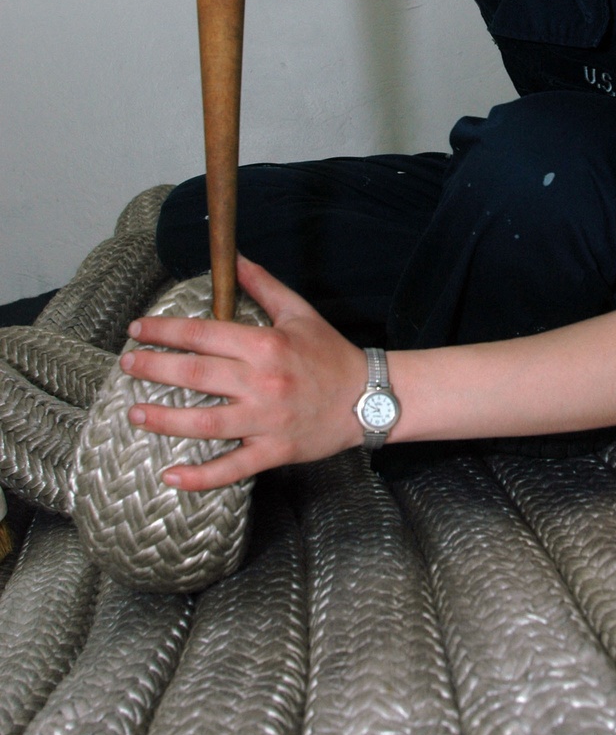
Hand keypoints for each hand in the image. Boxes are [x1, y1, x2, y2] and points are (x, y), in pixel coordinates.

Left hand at [120, 255, 365, 490]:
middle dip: (153, 369)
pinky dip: (199, 477)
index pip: (203, 334)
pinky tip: (170, 476)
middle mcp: (262, 382)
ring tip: (135, 415)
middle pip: (195, 375)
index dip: (164, 331)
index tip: (137, 330)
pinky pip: (231, 468)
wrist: (369, 398)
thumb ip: (263, 285)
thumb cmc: (331, 354)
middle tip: (126, 365)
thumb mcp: (300, 313)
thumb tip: (235, 258)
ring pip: (205, 423)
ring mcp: (266, 421)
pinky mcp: (273, 451)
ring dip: (164, 421)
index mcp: (265, 345)